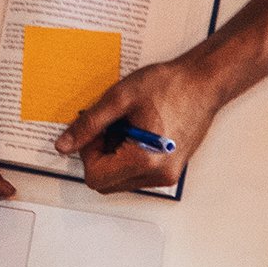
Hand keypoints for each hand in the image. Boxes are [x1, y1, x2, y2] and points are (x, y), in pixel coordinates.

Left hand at [64, 49, 227, 197]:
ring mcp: (166, 176)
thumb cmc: (169, 86)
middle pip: (106, 183)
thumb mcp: (119, 99)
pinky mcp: (170, 171)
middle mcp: (158, 175)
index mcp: (144, 161)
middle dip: (99, 157)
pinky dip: (128, 158)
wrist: (203, 83)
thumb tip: (64, 145)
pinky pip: (137, 175)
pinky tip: (137, 133)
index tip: (97, 130)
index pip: (95, 177)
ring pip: (120, 180)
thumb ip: (88, 125)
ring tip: (127, 128)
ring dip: (114, 158)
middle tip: (110, 128)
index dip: (87, 153)